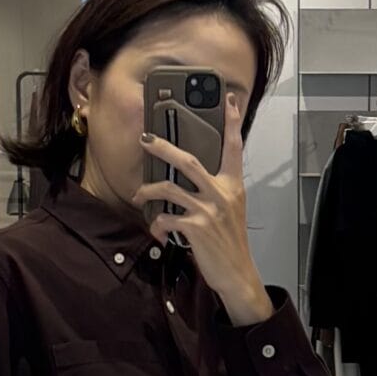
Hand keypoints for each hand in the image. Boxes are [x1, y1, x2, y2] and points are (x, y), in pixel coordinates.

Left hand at [134, 91, 269, 321]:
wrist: (237, 274)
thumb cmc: (230, 244)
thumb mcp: (231, 212)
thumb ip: (216, 194)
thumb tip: (190, 183)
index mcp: (233, 186)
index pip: (234, 148)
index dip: (231, 123)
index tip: (228, 101)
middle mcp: (222, 194)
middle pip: (189, 160)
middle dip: (164, 147)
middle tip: (146, 140)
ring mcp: (209, 210)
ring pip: (170, 188)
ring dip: (149, 190)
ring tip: (139, 195)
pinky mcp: (196, 228)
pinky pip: (167, 218)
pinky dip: (158, 224)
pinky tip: (158, 230)